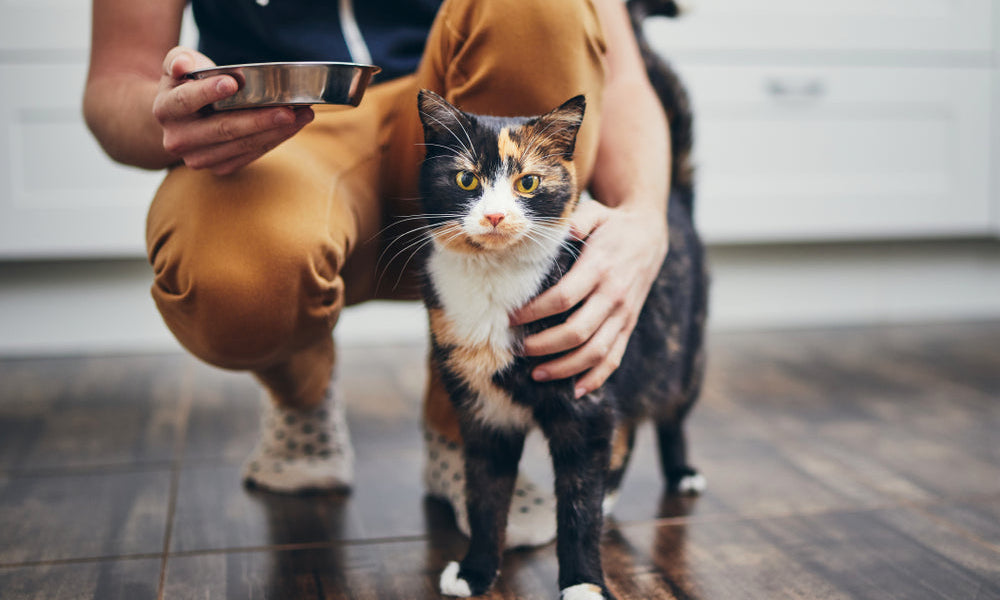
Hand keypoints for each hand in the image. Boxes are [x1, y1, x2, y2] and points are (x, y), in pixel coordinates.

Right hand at [152, 47, 314, 174]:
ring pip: (242, 145)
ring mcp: (199, 158)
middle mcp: (178, 139)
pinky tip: (294, 127)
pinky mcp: (219, 168)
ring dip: (275, 132)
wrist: (181, 120)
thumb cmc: (187, 84)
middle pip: (222, 129)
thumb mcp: (179, 64)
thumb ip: (178, 60)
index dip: (208, 92)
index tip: (232, 83)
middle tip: (288, 110)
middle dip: (258, 120)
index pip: (185, 101)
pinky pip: (251, 156)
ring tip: (302, 115)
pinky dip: (275, 141)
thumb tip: (182, 66)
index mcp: (165, 109)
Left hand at [510, 200, 667, 397]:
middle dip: (543, 346)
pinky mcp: (629, 325)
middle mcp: (614, 295)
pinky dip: (597, 378)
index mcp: (600, 268)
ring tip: (537, 374)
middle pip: (577, 332)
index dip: (535, 312)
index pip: (563, 298)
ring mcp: (624, 314)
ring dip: (565, 368)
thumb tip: (558, 233)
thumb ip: (575, 222)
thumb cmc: (611, 224)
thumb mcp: (594, 212)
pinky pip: (614, 358)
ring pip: (595, 352)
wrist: (649, 233)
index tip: (511, 318)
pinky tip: (576, 391)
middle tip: (518, 349)